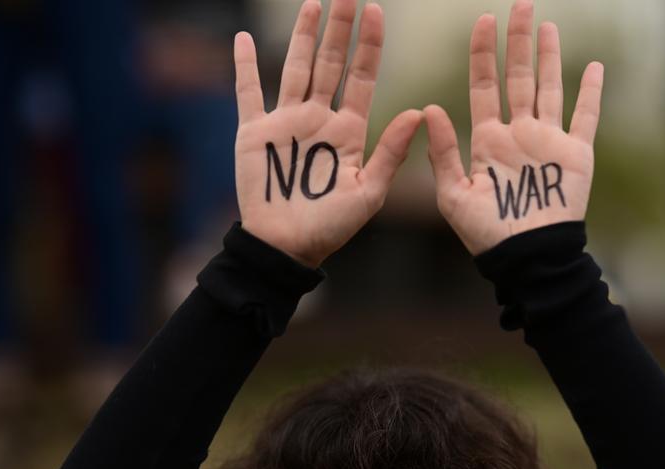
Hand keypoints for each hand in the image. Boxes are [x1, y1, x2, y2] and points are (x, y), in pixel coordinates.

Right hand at [233, 0, 422, 266]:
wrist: (286, 247)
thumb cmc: (330, 227)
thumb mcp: (369, 192)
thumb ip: (390, 152)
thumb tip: (421, 112)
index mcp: (348, 131)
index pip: (361, 78)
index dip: (369, 45)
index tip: (376, 11)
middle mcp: (318, 119)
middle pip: (330, 63)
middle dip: (339, 28)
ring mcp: (286, 122)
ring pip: (295, 67)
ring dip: (302, 36)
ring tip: (312, 3)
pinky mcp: (254, 133)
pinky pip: (247, 92)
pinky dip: (244, 65)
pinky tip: (243, 39)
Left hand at [424, 0, 603, 254]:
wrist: (525, 258)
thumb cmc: (485, 233)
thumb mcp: (453, 194)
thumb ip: (443, 152)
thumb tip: (430, 108)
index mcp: (488, 139)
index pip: (484, 86)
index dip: (483, 54)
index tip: (483, 21)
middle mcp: (518, 133)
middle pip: (519, 77)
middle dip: (518, 42)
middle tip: (519, 6)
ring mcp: (548, 141)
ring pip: (550, 88)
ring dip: (550, 57)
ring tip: (547, 26)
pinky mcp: (576, 154)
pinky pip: (586, 117)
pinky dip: (591, 94)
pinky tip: (593, 68)